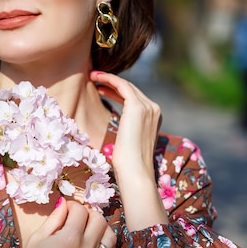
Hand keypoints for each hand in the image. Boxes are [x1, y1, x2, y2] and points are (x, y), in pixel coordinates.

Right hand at [10, 197, 118, 247]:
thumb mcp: (37, 238)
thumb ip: (54, 219)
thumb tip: (64, 203)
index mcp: (69, 238)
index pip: (81, 211)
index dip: (73, 206)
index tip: (67, 209)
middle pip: (99, 220)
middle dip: (89, 214)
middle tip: (79, 219)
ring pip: (111, 237)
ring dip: (102, 229)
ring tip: (90, 231)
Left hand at [90, 70, 167, 229]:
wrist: (135, 171)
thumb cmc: (127, 163)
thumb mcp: (127, 141)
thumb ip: (125, 129)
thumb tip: (113, 127)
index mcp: (153, 118)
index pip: (134, 98)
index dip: (116, 91)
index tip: (100, 89)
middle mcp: (154, 109)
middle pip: (131, 90)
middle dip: (112, 83)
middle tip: (94, 78)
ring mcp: (148, 107)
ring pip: (126, 86)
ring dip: (108, 78)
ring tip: (93, 76)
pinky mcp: (138, 106)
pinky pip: (122, 85)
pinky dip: (109, 79)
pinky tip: (96, 78)